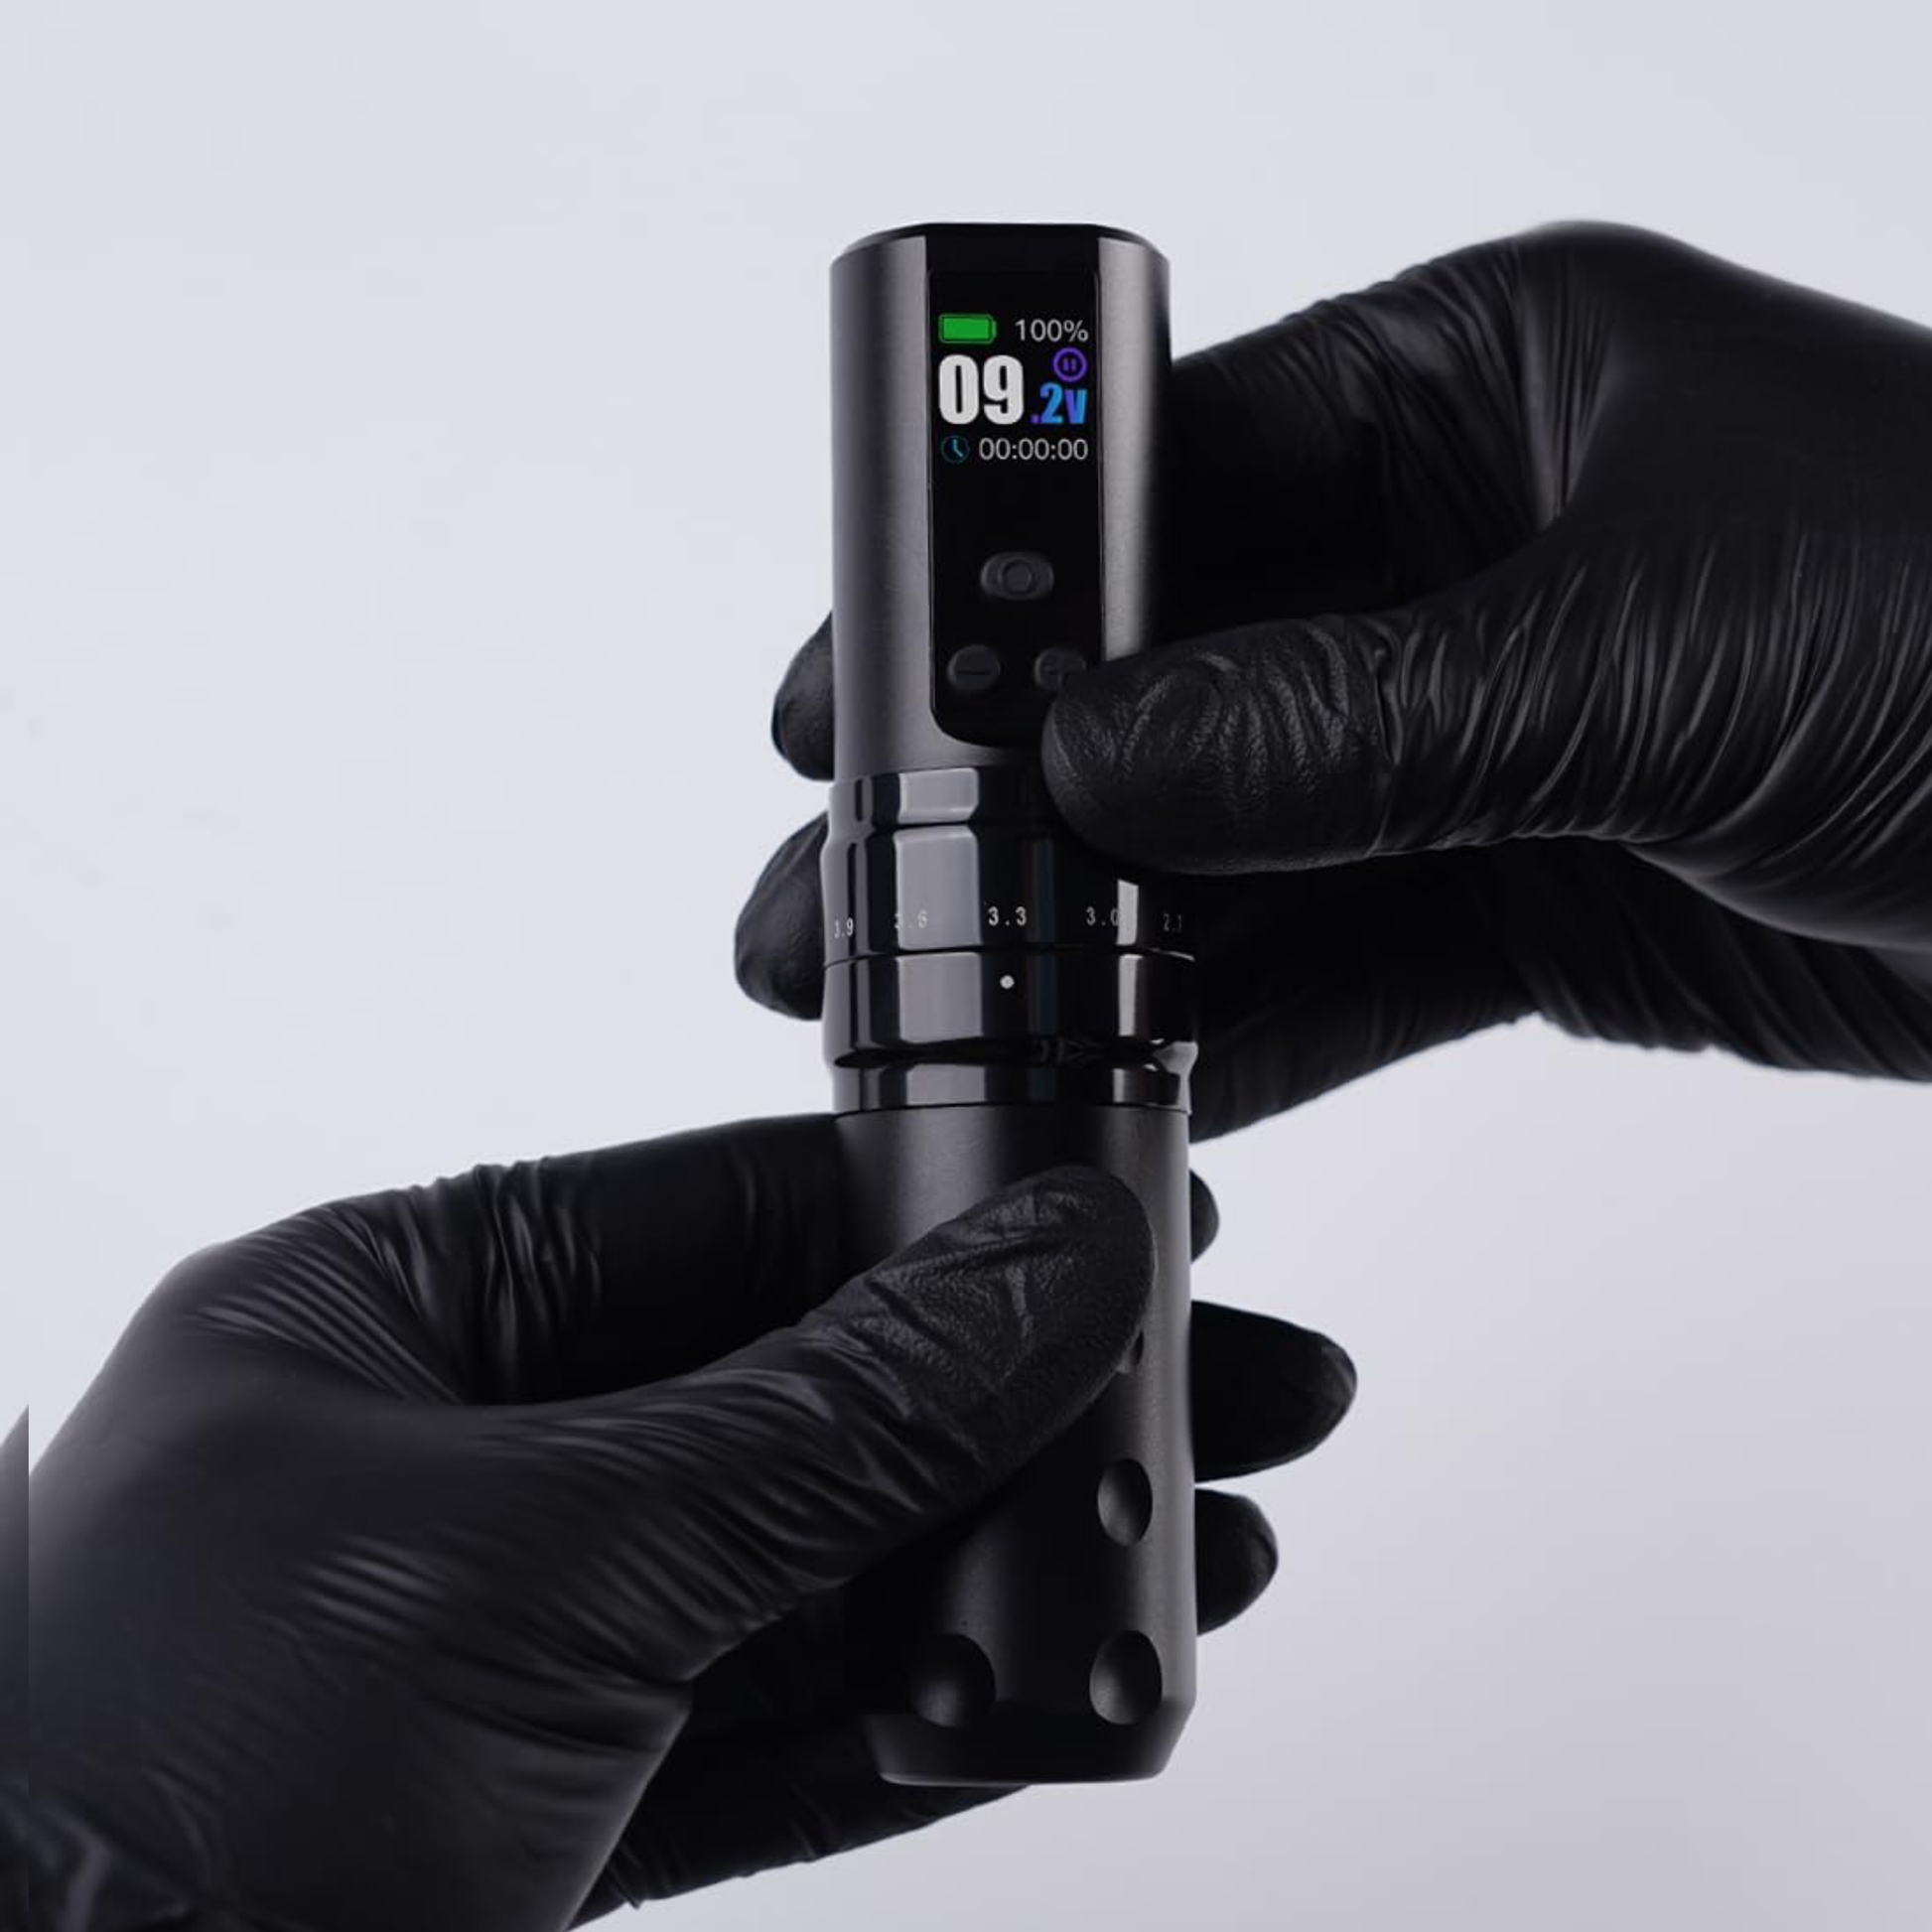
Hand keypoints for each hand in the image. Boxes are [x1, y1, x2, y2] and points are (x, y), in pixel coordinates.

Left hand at [17, 1117, 1350, 1929]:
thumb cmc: (162, 1798)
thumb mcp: (547, 1554)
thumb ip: (832, 1418)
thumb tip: (1056, 1265)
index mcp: (390, 1315)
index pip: (725, 1209)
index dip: (941, 1207)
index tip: (1116, 1208)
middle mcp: (454, 1458)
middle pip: (807, 1394)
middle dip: (1027, 1400)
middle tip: (1227, 1385)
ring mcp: (510, 1643)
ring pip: (819, 1573)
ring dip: (1016, 1566)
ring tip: (1205, 1544)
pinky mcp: (553, 1811)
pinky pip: (784, 1732)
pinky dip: (941, 1717)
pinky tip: (1084, 1681)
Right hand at [737, 225, 1931, 1133]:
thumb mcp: (1636, 652)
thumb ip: (1343, 721)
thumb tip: (1094, 764)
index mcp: (1481, 386)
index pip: (1166, 465)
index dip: (998, 577)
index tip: (862, 682)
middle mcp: (1464, 553)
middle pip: (1176, 675)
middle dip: (1018, 789)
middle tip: (861, 887)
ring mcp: (1489, 736)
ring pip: (1245, 841)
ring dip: (1111, 932)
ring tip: (957, 1009)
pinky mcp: (1538, 892)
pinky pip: (1349, 962)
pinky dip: (1245, 1025)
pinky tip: (1131, 1074)